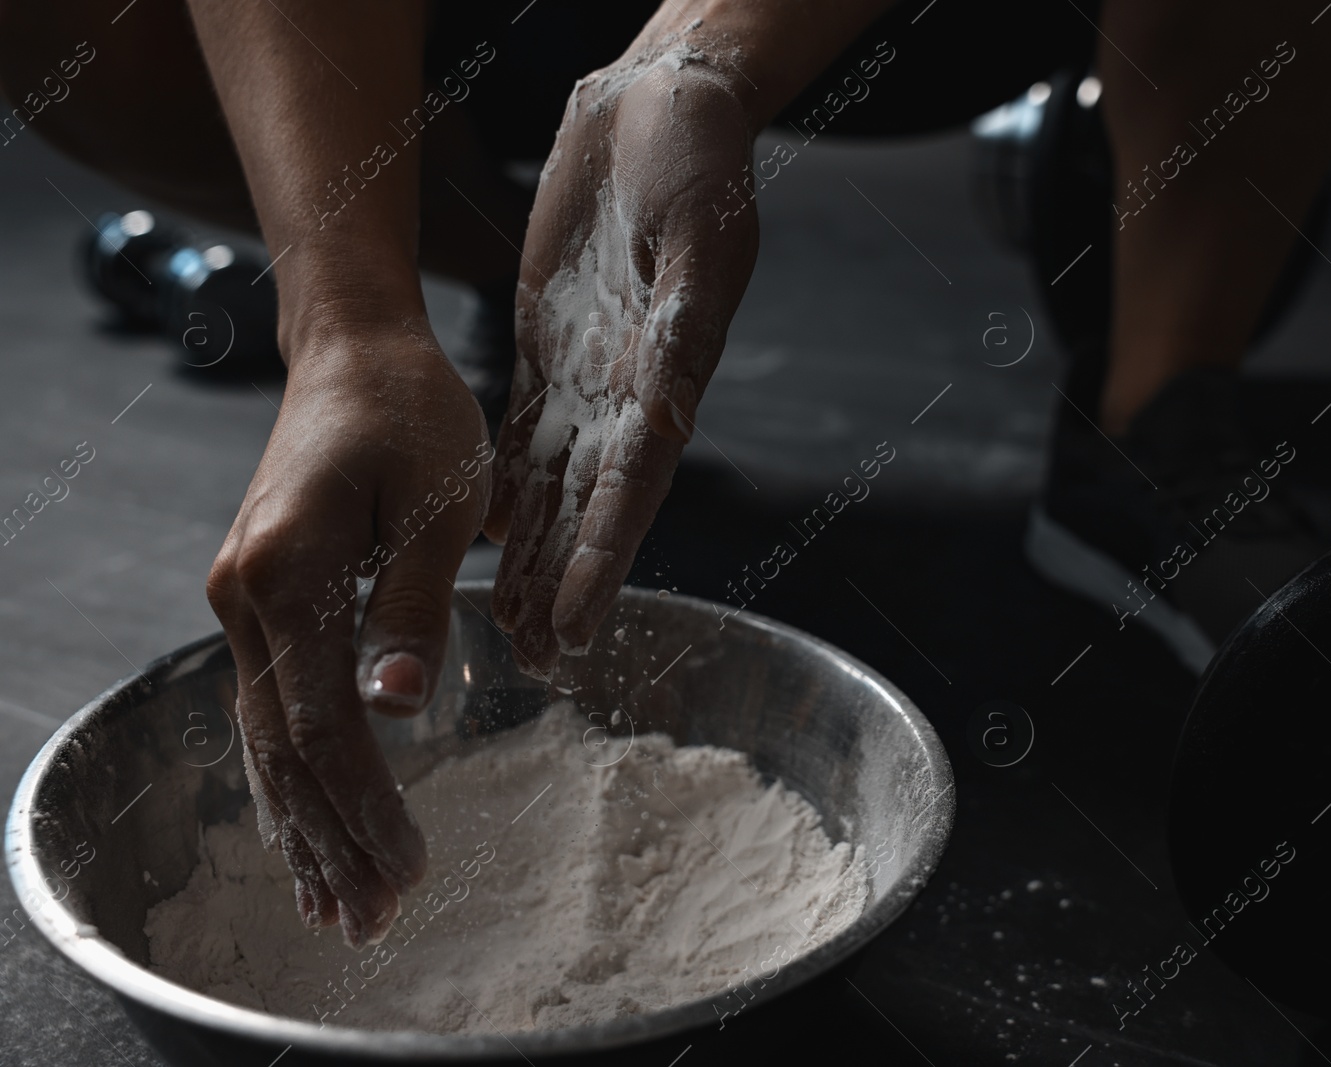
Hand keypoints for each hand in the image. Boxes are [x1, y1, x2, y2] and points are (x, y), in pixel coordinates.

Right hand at [207, 325, 491, 945]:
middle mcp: (245, 596)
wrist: (356, 352)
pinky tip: (304, 823)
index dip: (366, 803)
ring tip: (333, 903)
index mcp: (289, 571)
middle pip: (283, 747)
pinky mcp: (262, 599)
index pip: (324, 722)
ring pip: (265, 737)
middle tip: (370, 921)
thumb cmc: (412, 413)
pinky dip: (290, 774)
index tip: (407, 866)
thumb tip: (401, 703)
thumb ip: (417, 603)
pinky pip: (270, 705)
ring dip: (302, 823)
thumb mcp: (439, 501)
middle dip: (329, 839)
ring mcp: (243, 600)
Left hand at [486, 43, 759, 673]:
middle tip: (537, 661)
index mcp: (670, 372)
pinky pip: (526, 434)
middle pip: (591, 507)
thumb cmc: (700, 158)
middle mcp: (630, 390)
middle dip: (564, 585)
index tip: (578, 624)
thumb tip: (668, 407)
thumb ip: (682, 319)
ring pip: (555, 485)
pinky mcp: (552, 348)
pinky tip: (489, 535)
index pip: (633, 485)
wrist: (662, 106)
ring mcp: (589, 373)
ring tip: (509, 625)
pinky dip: (510, 489)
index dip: (604, 558)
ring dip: (535, 557)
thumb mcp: (700, 231)